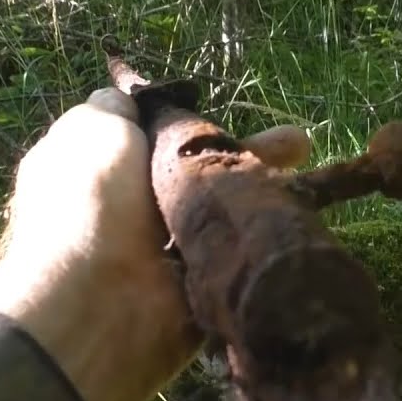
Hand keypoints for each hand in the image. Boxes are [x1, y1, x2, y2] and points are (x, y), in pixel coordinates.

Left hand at [0, 87, 309, 400]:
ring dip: (264, 191)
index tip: (213, 105)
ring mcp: (170, 254)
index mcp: (104, 173)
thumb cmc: (91, 202)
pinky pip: (239, 254)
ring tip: (310, 168)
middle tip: (298, 143)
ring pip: (226, 211)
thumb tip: (124, 98)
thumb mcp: (91, 129)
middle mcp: (135, 211)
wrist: (99, 303)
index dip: (186, 122)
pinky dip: (264, 234)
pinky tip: (296, 214)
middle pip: (202, 173)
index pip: (154, 141)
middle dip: (247, 152)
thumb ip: (112, 108)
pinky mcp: (200, 290)